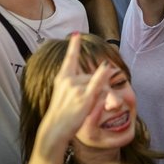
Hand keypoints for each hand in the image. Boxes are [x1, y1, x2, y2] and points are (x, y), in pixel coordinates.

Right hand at [34, 33, 112, 159]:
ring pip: (97, 85)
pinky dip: (102, 76)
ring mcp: (76, 88)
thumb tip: (92, 78)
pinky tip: (109, 68)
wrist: (54, 129)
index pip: (69, 59)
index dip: (73, 47)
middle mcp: (69, 80)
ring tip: (87, 109)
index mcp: (62, 78)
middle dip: (97, 87)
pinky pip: (96, 85)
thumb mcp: (64, 95)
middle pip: (91, 77)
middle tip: (86, 104)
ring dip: (101, 95)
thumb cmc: (60, 114)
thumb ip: (77, 85)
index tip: (76, 34)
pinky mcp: (84, 98)